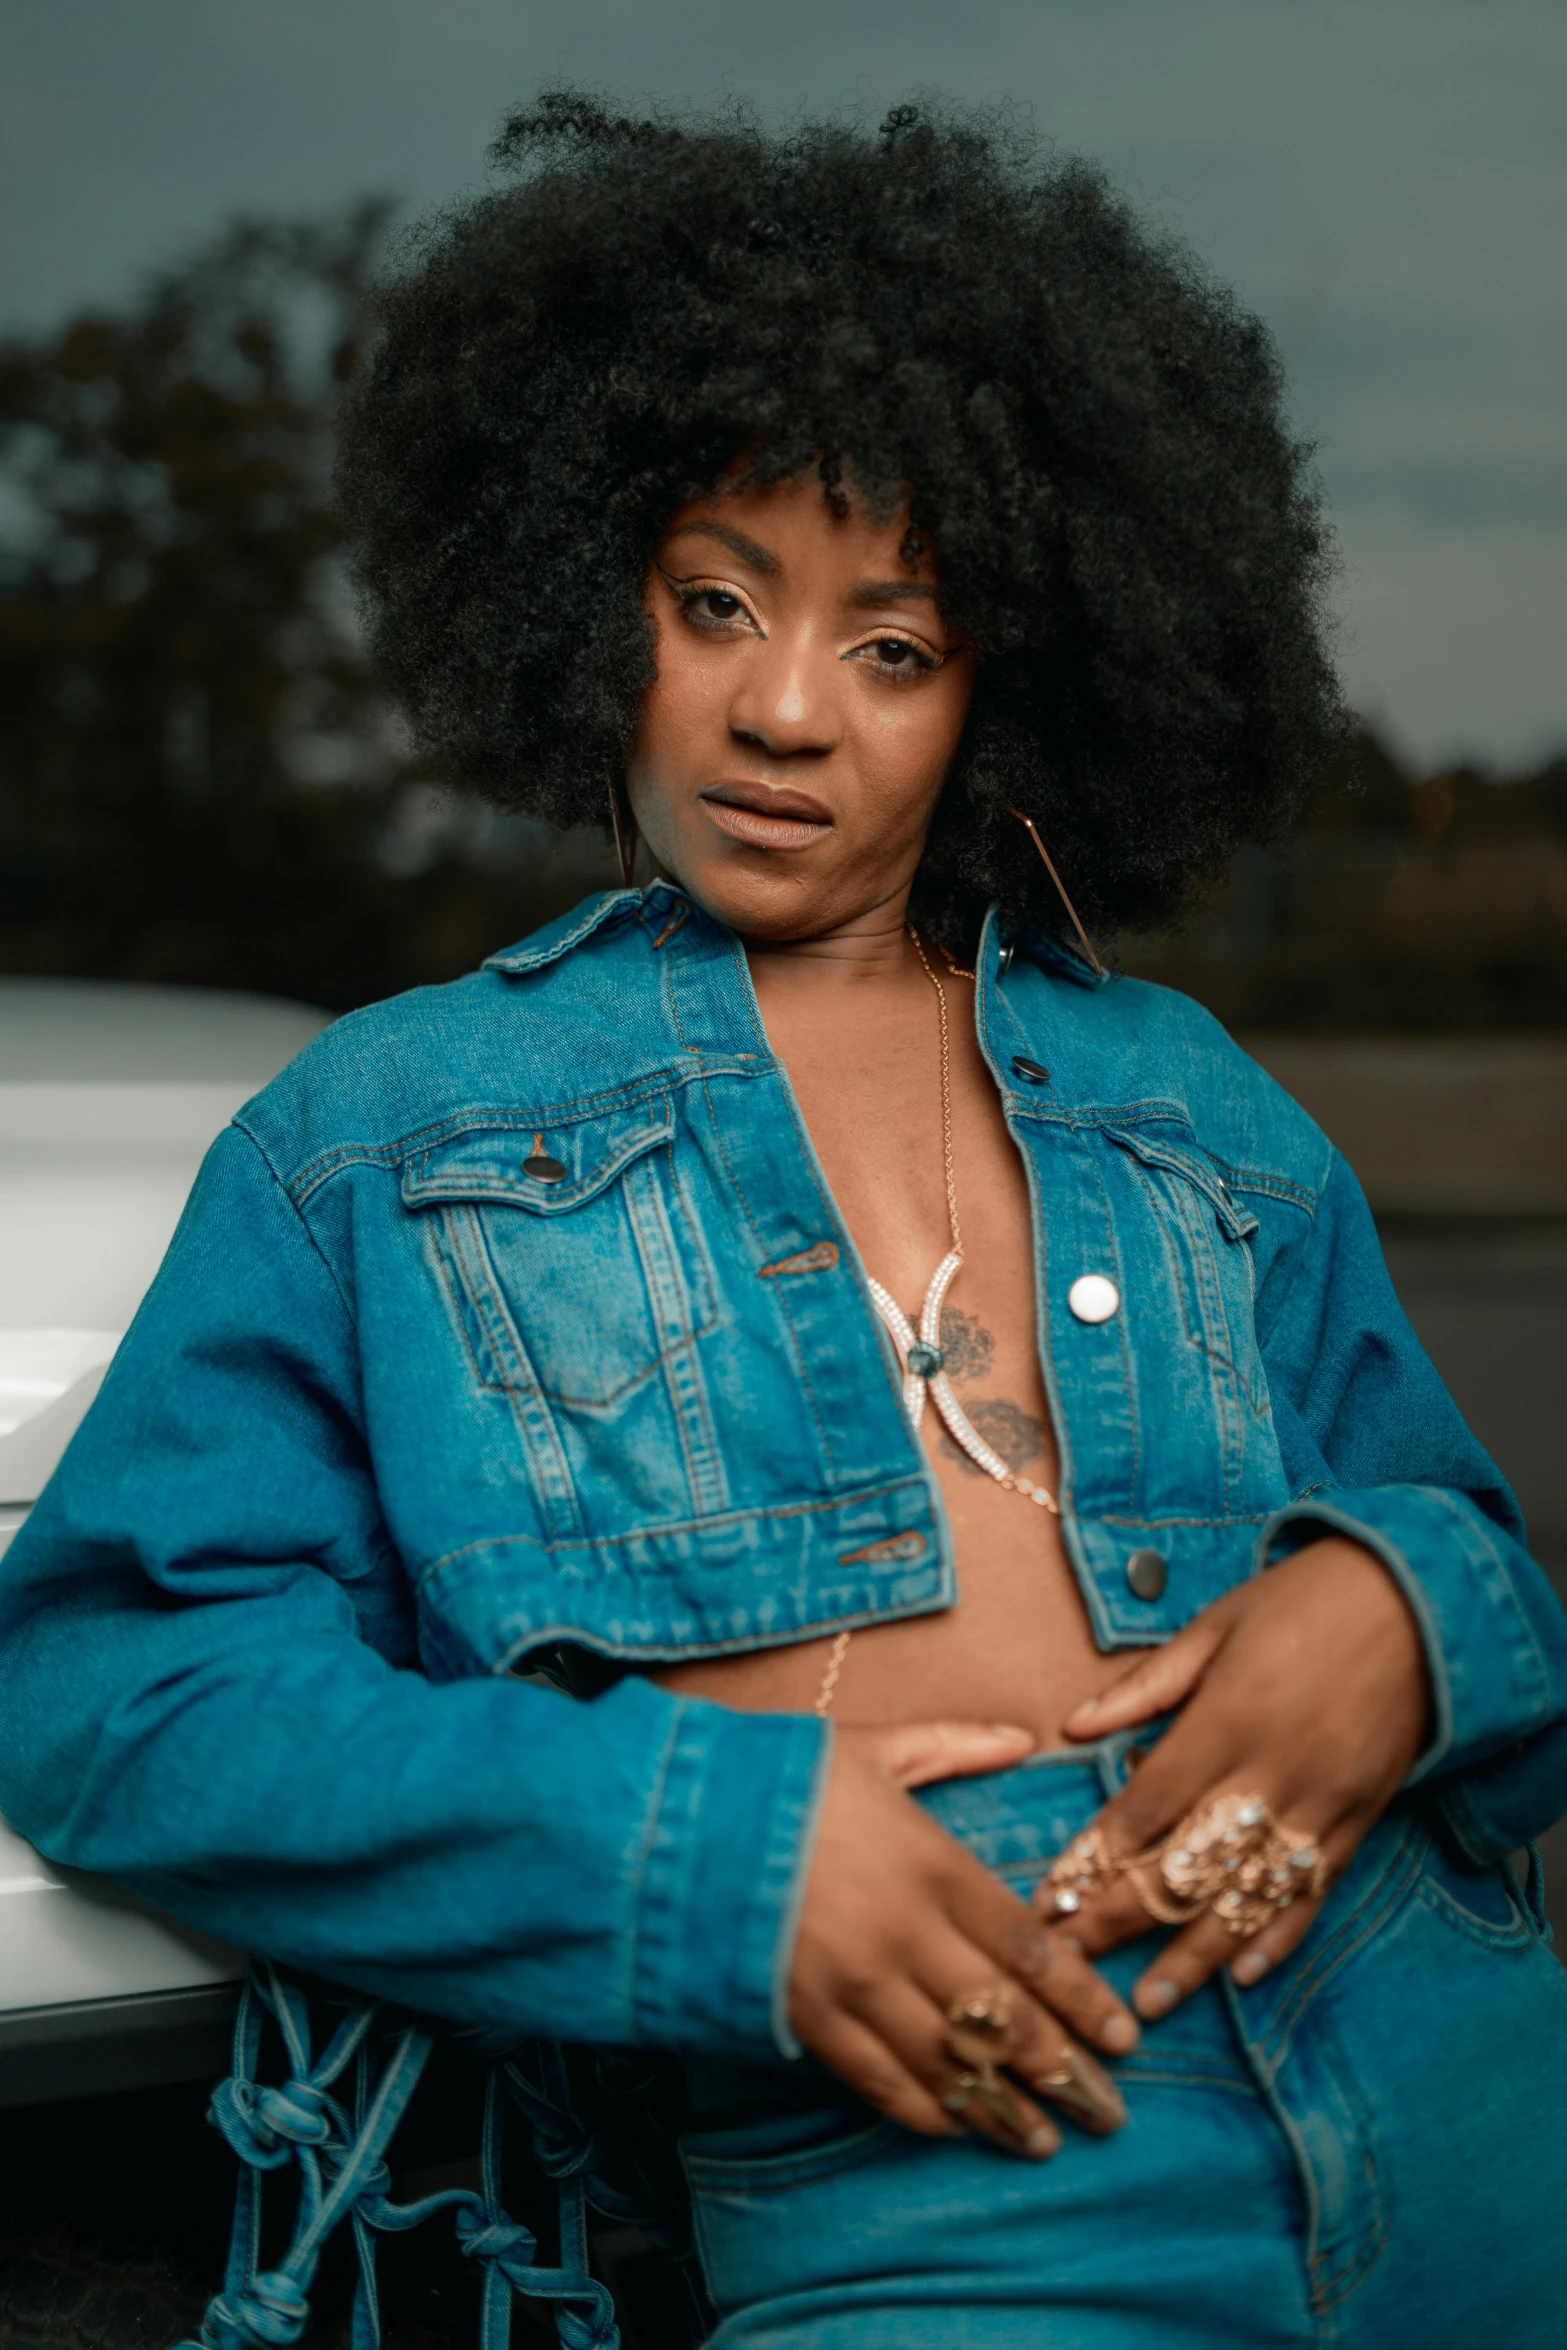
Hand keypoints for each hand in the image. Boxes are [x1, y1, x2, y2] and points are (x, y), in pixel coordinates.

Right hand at [789, 1718, 1140, 2157]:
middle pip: (1005, 2017)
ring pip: (951, 2063)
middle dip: (1064, 2070)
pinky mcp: (806, 2017)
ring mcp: (855, 1982)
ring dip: (1005, 2109)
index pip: (1030, 1948)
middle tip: (1110, 2110)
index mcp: (932, 1863)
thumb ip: (954, 1746)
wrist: (670, 1818)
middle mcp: (906, 1932)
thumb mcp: (873, 1747)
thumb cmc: (777, 1776)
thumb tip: (1020, 1738)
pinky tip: (957, 2127)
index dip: (1082, 1999)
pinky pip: (878, 2079)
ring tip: (1048, 2140)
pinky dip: (924, 2110)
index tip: (1120, 2035)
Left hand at [1039, 1537, 1429, 2016]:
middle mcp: (1271, 1773)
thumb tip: (1074, 1727)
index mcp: (1226, 1719)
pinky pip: (1314, 1893)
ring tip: (1149, 2001)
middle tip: (1070, 1963)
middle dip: (1123, 1920)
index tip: (1051, 1899)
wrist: (1415, 1605)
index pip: (1145, 1808)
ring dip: (1194, 1955)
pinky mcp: (1360, 1820)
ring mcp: (1320, 1804)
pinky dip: (1279, 1937)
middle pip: (1186, 1865)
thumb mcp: (1215, 1625)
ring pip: (1248, 1898)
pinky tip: (1242, 1974)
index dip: (1094, 1859)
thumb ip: (1146, 1686)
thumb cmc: (1301, 1604)